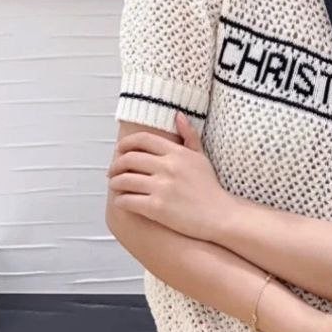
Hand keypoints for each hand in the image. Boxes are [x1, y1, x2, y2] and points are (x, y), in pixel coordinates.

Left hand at [107, 112, 231, 240]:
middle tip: (112, 171)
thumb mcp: (201, 158)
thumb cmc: (210, 188)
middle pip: (129, 159)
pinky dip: (120, 201)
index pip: (142, 140)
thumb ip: (189, 136)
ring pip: (124, 180)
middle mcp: (168, 167)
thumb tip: (178, 115)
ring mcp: (162, 187)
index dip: (125, 143)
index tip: (119, 151)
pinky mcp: (157, 207)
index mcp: (177, 153)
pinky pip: (128, 200)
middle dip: (115, 165)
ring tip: (115, 186)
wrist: (220, 216)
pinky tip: (121, 202)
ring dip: (115, 183)